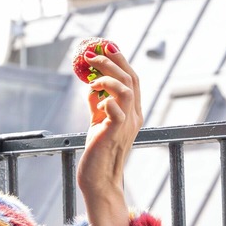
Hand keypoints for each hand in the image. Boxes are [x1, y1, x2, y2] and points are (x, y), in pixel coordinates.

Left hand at [77, 43, 142, 225]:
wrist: (98, 179)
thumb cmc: (98, 151)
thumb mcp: (98, 122)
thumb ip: (98, 104)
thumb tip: (91, 87)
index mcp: (133, 112)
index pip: (132, 79)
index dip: (121, 60)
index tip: (106, 47)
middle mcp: (134, 116)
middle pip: (130, 79)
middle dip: (113, 61)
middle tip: (94, 53)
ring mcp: (127, 125)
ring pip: (126, 89)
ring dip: (107, 77)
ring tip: (91, 77)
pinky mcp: (114, 133)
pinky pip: (115, 109)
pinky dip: (105, 98)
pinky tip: (94, 98)